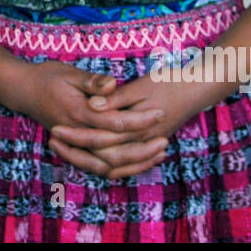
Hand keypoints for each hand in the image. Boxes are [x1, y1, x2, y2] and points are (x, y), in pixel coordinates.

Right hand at [9, 61, 165, 177]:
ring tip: (158, 154)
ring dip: (134, 162)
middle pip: (114, 150)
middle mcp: (77, 133)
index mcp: (78, 113)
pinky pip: (98, 167)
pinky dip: (119, 169)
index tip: (160, 112)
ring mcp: (75, 144)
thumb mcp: (69, 72)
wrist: (22, 90)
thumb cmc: (46, 77)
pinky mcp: (75, 148)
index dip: (139, 119)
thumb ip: (91, 82)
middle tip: (166, 139)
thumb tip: (112, 84)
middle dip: (142, 147)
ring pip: (107, 165)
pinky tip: (138, 163)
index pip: (115, 122)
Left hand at [50, 74, 202, 178]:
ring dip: (89, 161)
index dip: (76, 135)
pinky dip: (110, 167)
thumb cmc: (169, 83)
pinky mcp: (150, 145)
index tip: (55, 129)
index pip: (100, 138)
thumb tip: (92, 105)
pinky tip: (94, 160)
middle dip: (76, 152)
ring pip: (114, 166)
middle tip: (53, 141)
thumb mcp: (141, 86)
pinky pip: (127, 166)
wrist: (197, 89)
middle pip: (103, 157)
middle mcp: (141, 142)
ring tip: (66, 151)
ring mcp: (147, 146)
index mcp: (136, 126)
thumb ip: (116, 98)